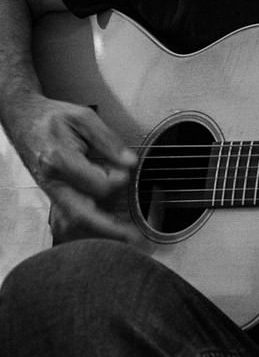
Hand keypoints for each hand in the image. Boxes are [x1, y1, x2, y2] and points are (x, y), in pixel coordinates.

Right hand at [17, 96, 138, 242]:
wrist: (23, 120)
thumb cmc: (53, 117)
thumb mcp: (83, 117)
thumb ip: (108, 140)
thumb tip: (129, 163)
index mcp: (59, 159)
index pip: (98, 183)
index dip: (118, 178)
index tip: (125, 166)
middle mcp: (53, 181)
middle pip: (83, 215)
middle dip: (111, 229)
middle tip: (136, 238)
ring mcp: (52, 191)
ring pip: (78, 219)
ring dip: (104, 230)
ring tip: (130, 239)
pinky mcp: (56, 195)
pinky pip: (75, 214)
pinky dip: (95, 223)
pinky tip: (113, 229)